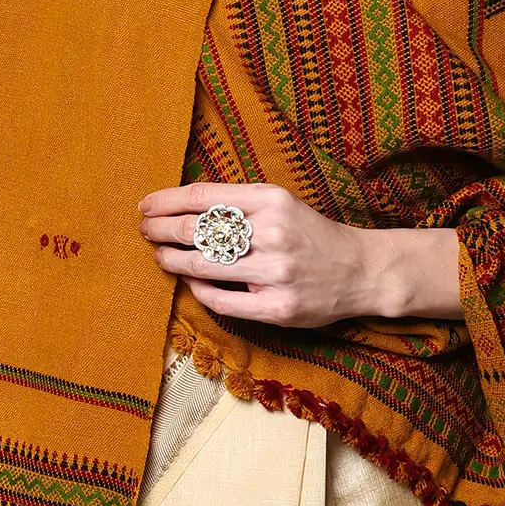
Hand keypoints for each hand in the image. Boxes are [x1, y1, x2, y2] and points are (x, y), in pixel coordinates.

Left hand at [138, 180, 461, 326]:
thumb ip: (238, 202)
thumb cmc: (309, 233)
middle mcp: (273, 233)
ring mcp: (276, 273)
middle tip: (144, 230)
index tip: (146, 206)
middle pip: (198, 230)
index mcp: (272, 200)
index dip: (167, 201)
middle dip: (161, 229)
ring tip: (159, 255)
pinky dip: (199, 289)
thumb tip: (181, 205)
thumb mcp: (280, 203)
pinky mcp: (278, 308)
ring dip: (172, 259)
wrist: (360, 270)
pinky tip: (189, 281)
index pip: (203, 197)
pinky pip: (223, 301)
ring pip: (205, 265)